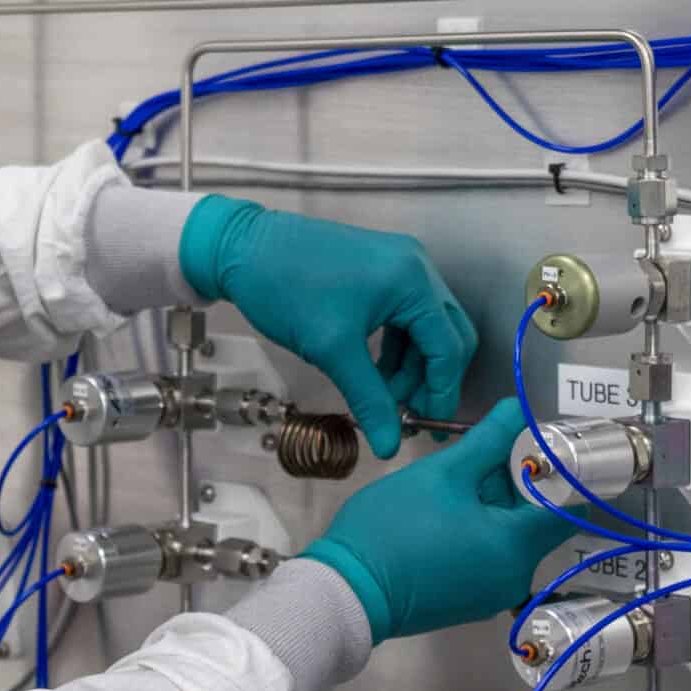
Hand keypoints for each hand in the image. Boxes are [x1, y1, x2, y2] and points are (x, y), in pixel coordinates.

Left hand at [178, 196, 477, 458]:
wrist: (242, 248)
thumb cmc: (284, 286)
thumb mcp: (331, 350)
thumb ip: (368, 399)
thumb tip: (389, 442)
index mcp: (411, 280)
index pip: (448, 346)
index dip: (441, 392)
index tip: (428, 426)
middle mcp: (415, 266)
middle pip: (446, 335)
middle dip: (430, 379)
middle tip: (408, 415)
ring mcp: (398, 264)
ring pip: (425, 328)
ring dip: (410, 366)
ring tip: (382, 397)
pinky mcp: (380, 268)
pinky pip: (404, 315)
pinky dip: (395, 347)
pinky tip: (373, 372)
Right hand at [299, 399, 575, 646]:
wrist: (347, 590)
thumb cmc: (395, 526)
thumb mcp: (442, 473)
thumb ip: (487, 440)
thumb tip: (518, 410)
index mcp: (517, 546)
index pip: (568, 506)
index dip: (558, 470)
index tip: (530, 444)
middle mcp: (517, 576)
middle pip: (537, 521)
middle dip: (517, 484)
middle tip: (482, 455)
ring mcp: (492, 594)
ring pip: (512, 538)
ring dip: (496, 507)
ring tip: (458, 482)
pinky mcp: (470, 601)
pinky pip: (490, 558)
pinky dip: (481, 532)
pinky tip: (447, 514)